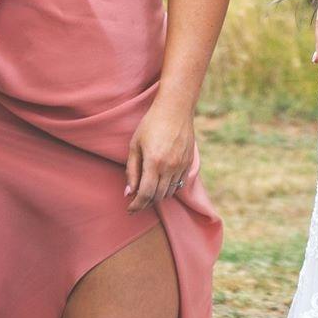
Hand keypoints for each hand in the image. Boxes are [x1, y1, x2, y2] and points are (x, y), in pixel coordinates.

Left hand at [125, 98, 196, 213]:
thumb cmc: (151, 124)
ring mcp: (181, 165)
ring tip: (148, 191)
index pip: (145, 194)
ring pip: (170, 192)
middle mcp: (170, 166)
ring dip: (158, 196)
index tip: (130, 209)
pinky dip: (169, 188)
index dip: (137, 205)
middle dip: (146, 202)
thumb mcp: (135, 145)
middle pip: (158, 196)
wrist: (175, 108)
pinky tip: (161, 182)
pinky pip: (179, 183)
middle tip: (136, 201)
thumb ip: (131, 170)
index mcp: (154, 162)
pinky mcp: (189, 162)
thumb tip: (128, 192)